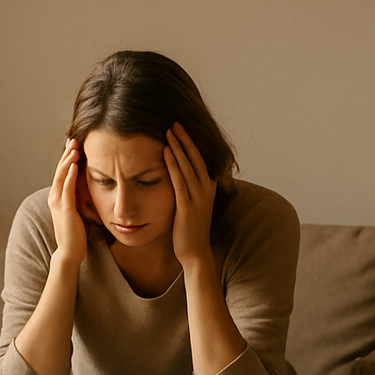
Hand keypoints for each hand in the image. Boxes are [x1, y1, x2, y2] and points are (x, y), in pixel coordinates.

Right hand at [47, 138, 89, 266]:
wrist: (70, 251)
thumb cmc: (76, 233)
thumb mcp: (78, 210)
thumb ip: (79, 197)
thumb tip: (88, 185)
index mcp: (58, 197)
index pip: (62, 172)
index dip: (67, 158)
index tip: (74, 145)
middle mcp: (55, 197)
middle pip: (59, 170)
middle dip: (66, 154)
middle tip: (73, 139)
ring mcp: (58, 202)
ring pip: (61, 176)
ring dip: (67, 160)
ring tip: (73, 147)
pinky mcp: (65, 209)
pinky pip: (66, 188)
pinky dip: (69, 175)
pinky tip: (74, 165)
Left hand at [163, 123, 215, 268]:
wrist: (195, 253)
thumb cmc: (190, 229)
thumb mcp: (192, 204)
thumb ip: (189, 188)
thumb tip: (179, 174)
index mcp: (209, 187)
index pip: (200, 159)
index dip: (191, 142)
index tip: (181, 128)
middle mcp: (207, 189)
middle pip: (195, 157)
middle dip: (185, 138)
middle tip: (174, 121)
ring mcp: (198, 197)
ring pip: (188, 165)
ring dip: (178, 146)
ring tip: (169, 130)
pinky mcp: (187, 206)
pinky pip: (179, 180)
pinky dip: (173, 164)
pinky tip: (166, 151)